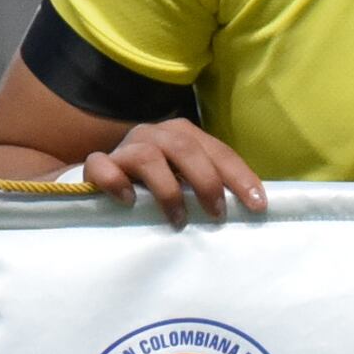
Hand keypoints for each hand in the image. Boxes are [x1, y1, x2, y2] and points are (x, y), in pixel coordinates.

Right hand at [70, 118, 265, 224]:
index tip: (257, 205)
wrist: (103, 180)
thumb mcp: (187, 181)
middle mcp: (155, 134)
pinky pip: (102, 166)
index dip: (240, 177)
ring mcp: (125, 146)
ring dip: (168, 190)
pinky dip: (116, 182)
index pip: (219, 151)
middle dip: (206, 181)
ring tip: (178, 219)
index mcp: (183, 135)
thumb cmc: (155, 183)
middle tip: (217, 214)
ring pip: (147, 156)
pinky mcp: (97, 162)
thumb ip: (211, 185)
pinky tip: (129, 202)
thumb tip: (251, 208)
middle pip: (186, 148)